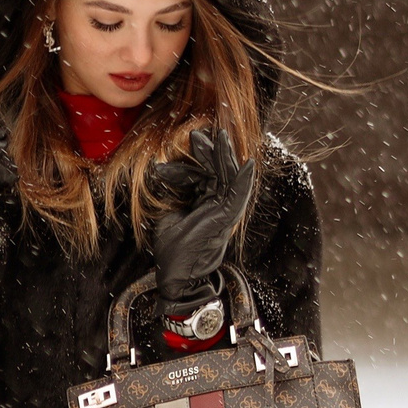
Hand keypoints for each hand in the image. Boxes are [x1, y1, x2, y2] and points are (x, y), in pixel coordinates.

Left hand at [152, 128, 256, 308]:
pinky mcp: (227, 216)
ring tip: (220, 136)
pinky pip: (239, 194)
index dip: (184, 168)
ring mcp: (224, 210)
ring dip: (224, 156)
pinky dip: (243, 178)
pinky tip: (246, 162)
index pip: (200, 177)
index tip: (161, 167)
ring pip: (228, 177)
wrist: (177, 274)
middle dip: (208, 151)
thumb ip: (171, 194)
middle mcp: (217, 204)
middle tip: (198, 133)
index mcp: (205, 203)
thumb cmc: (173, 249)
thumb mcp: (168, 213)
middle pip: (217, 171)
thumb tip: (162, 173)